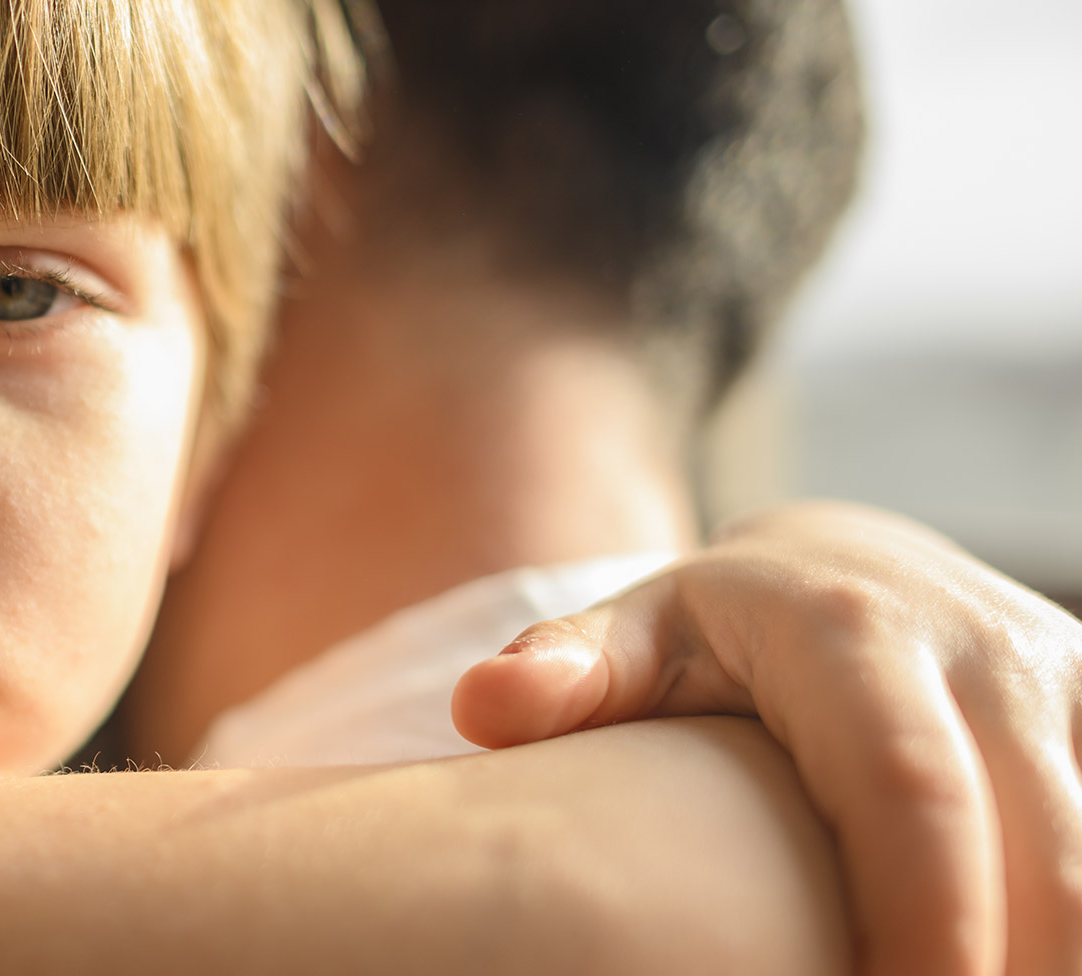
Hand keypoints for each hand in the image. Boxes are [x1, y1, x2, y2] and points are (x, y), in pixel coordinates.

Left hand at [452, 501, 1081, 975]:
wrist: (844, 569)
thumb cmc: (715, 634)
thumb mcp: (634, 638)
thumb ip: (568, 672)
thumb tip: (483, 708)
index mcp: (851, 628)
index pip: (911, 793)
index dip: (922, 925)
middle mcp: (983, 645)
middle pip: (1039, 846)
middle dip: (1010, 966)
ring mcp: (1065, 676)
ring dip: (1054, 946)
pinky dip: (1071, 913)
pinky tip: (1019, 961)